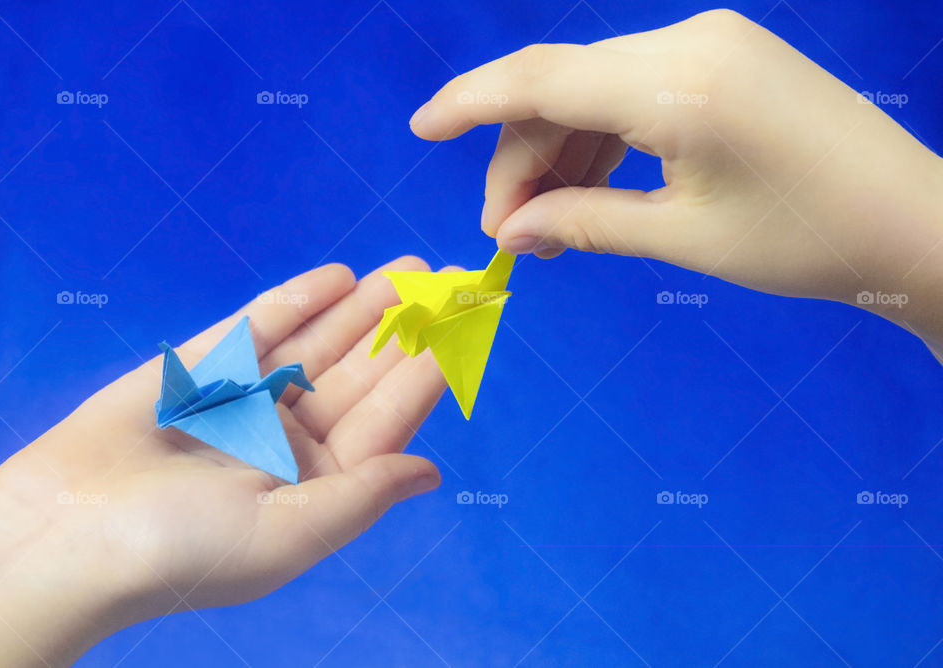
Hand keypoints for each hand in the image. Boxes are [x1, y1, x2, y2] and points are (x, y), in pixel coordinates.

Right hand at [0, 257, 446, 666]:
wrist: (67, 534)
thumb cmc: (184, 551)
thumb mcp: (290, 533)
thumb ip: (363, 495)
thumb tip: (432, 473)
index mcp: (315, 484)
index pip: (386, 419)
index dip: (427, 372)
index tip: (467, 328)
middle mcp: (288, 439)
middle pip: (360, 374)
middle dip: (403, 328)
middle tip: (448, 280)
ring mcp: (247, 398)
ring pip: (318, 343)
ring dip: (363, 306)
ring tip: (409, 267)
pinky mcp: (203, 366)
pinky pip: (258, 326)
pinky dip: (298, 300)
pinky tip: (338, 278)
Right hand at [410, 9, 942, 352]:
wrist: (911, 225)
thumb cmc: (804, 242)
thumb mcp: (683, 238)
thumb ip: (585, 224)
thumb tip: (510, 235)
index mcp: (676, 84)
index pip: (542, 79)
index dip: (470, 102)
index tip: (421, 128)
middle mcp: (686, 42)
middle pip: (563, 88)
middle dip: (523, 160)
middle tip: (509, 237)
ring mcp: (709, 42)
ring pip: (596, 89)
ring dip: (561, 153)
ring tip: (548, 226)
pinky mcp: (724, 58)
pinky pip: (636, 90)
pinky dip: (604, 139)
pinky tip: (590, 189)